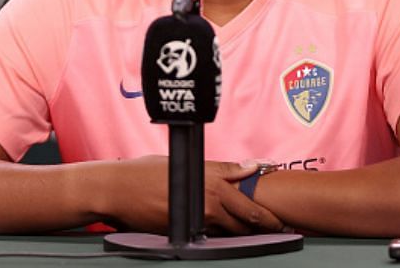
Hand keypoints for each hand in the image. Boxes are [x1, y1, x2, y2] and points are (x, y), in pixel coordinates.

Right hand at [91, 155, 285, 234]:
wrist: (117, 189)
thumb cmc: (147, 171)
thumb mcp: (188, 163)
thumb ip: (222, 169)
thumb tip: (250, 168)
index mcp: (212, 179)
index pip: (249, 197)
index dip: (269, 211)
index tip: (283, 217)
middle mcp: (207, 199)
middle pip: (246, 218)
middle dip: (266, 226)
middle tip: (280, 229)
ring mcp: (195, 218)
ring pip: (230, 230)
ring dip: (244, 232)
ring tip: (260, 234)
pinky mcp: (182, 231)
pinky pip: (208, 236)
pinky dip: (220, 236)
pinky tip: (228, 236)